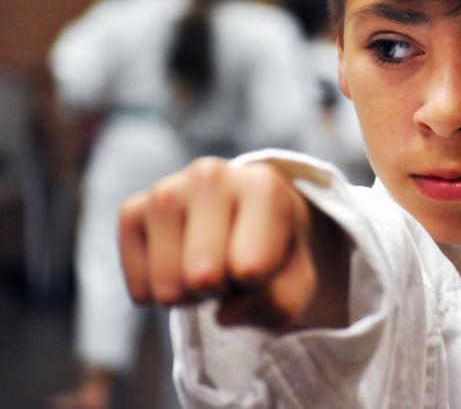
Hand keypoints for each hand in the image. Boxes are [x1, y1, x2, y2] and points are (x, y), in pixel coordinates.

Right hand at [118, 157, 348, 329]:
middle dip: (221, 290)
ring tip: (207, 264)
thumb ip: (278, 303)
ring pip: (167, 288)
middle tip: (231, 266)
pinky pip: (139, 290)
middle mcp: (210, 176)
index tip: (265, 260)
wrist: (246, 219)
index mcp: (262, 186)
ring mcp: (165, 190)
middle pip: (203, 279)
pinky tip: (178, 262)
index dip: (259, 284)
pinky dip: (160, 293)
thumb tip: (224, 315)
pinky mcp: (131, 210)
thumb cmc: (274, 251)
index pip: (251, 269)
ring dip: (189, 295)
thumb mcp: (296, 281)